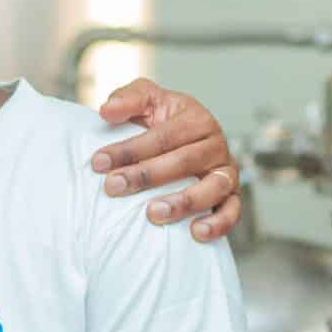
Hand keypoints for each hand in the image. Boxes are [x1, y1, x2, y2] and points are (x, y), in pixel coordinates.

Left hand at [94, 77, 241, 241]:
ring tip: (153, 214)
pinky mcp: (232, 196)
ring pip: (212, 187)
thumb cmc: (162, 121)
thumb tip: (107, 111)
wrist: (187, 140)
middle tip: (113, 186)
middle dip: (145, 175)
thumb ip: (128, 99)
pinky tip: (196, 232)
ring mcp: (226, 171)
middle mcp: (216, 144)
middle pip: (183, 161)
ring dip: (182, 202)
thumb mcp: (146, 100)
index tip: (98, 162)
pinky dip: (218, 223)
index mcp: (196, 118)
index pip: (163, 136)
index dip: (130, 149)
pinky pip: (232, 211)